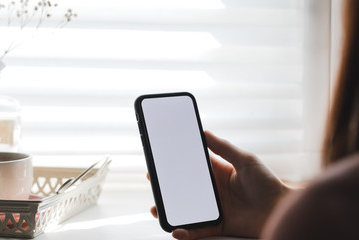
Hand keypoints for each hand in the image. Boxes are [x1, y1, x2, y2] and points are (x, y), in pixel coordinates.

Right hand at [149, 131, 290, 238]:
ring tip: (158, 208)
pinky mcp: (218, 224)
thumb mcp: (244, 159)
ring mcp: (214, 208)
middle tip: (154, 182)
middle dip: (168, 187)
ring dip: (172, 210)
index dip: (177, 163)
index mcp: (217, 172)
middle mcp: (213, 190)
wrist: (280, 208)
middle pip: (185, 188)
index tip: (161, 160)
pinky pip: (199, 229)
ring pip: (187, 209)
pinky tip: (176, 229)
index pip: (192, 166)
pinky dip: (187, 231)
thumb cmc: (266, 182)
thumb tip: (204, 132)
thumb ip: (223, 147)